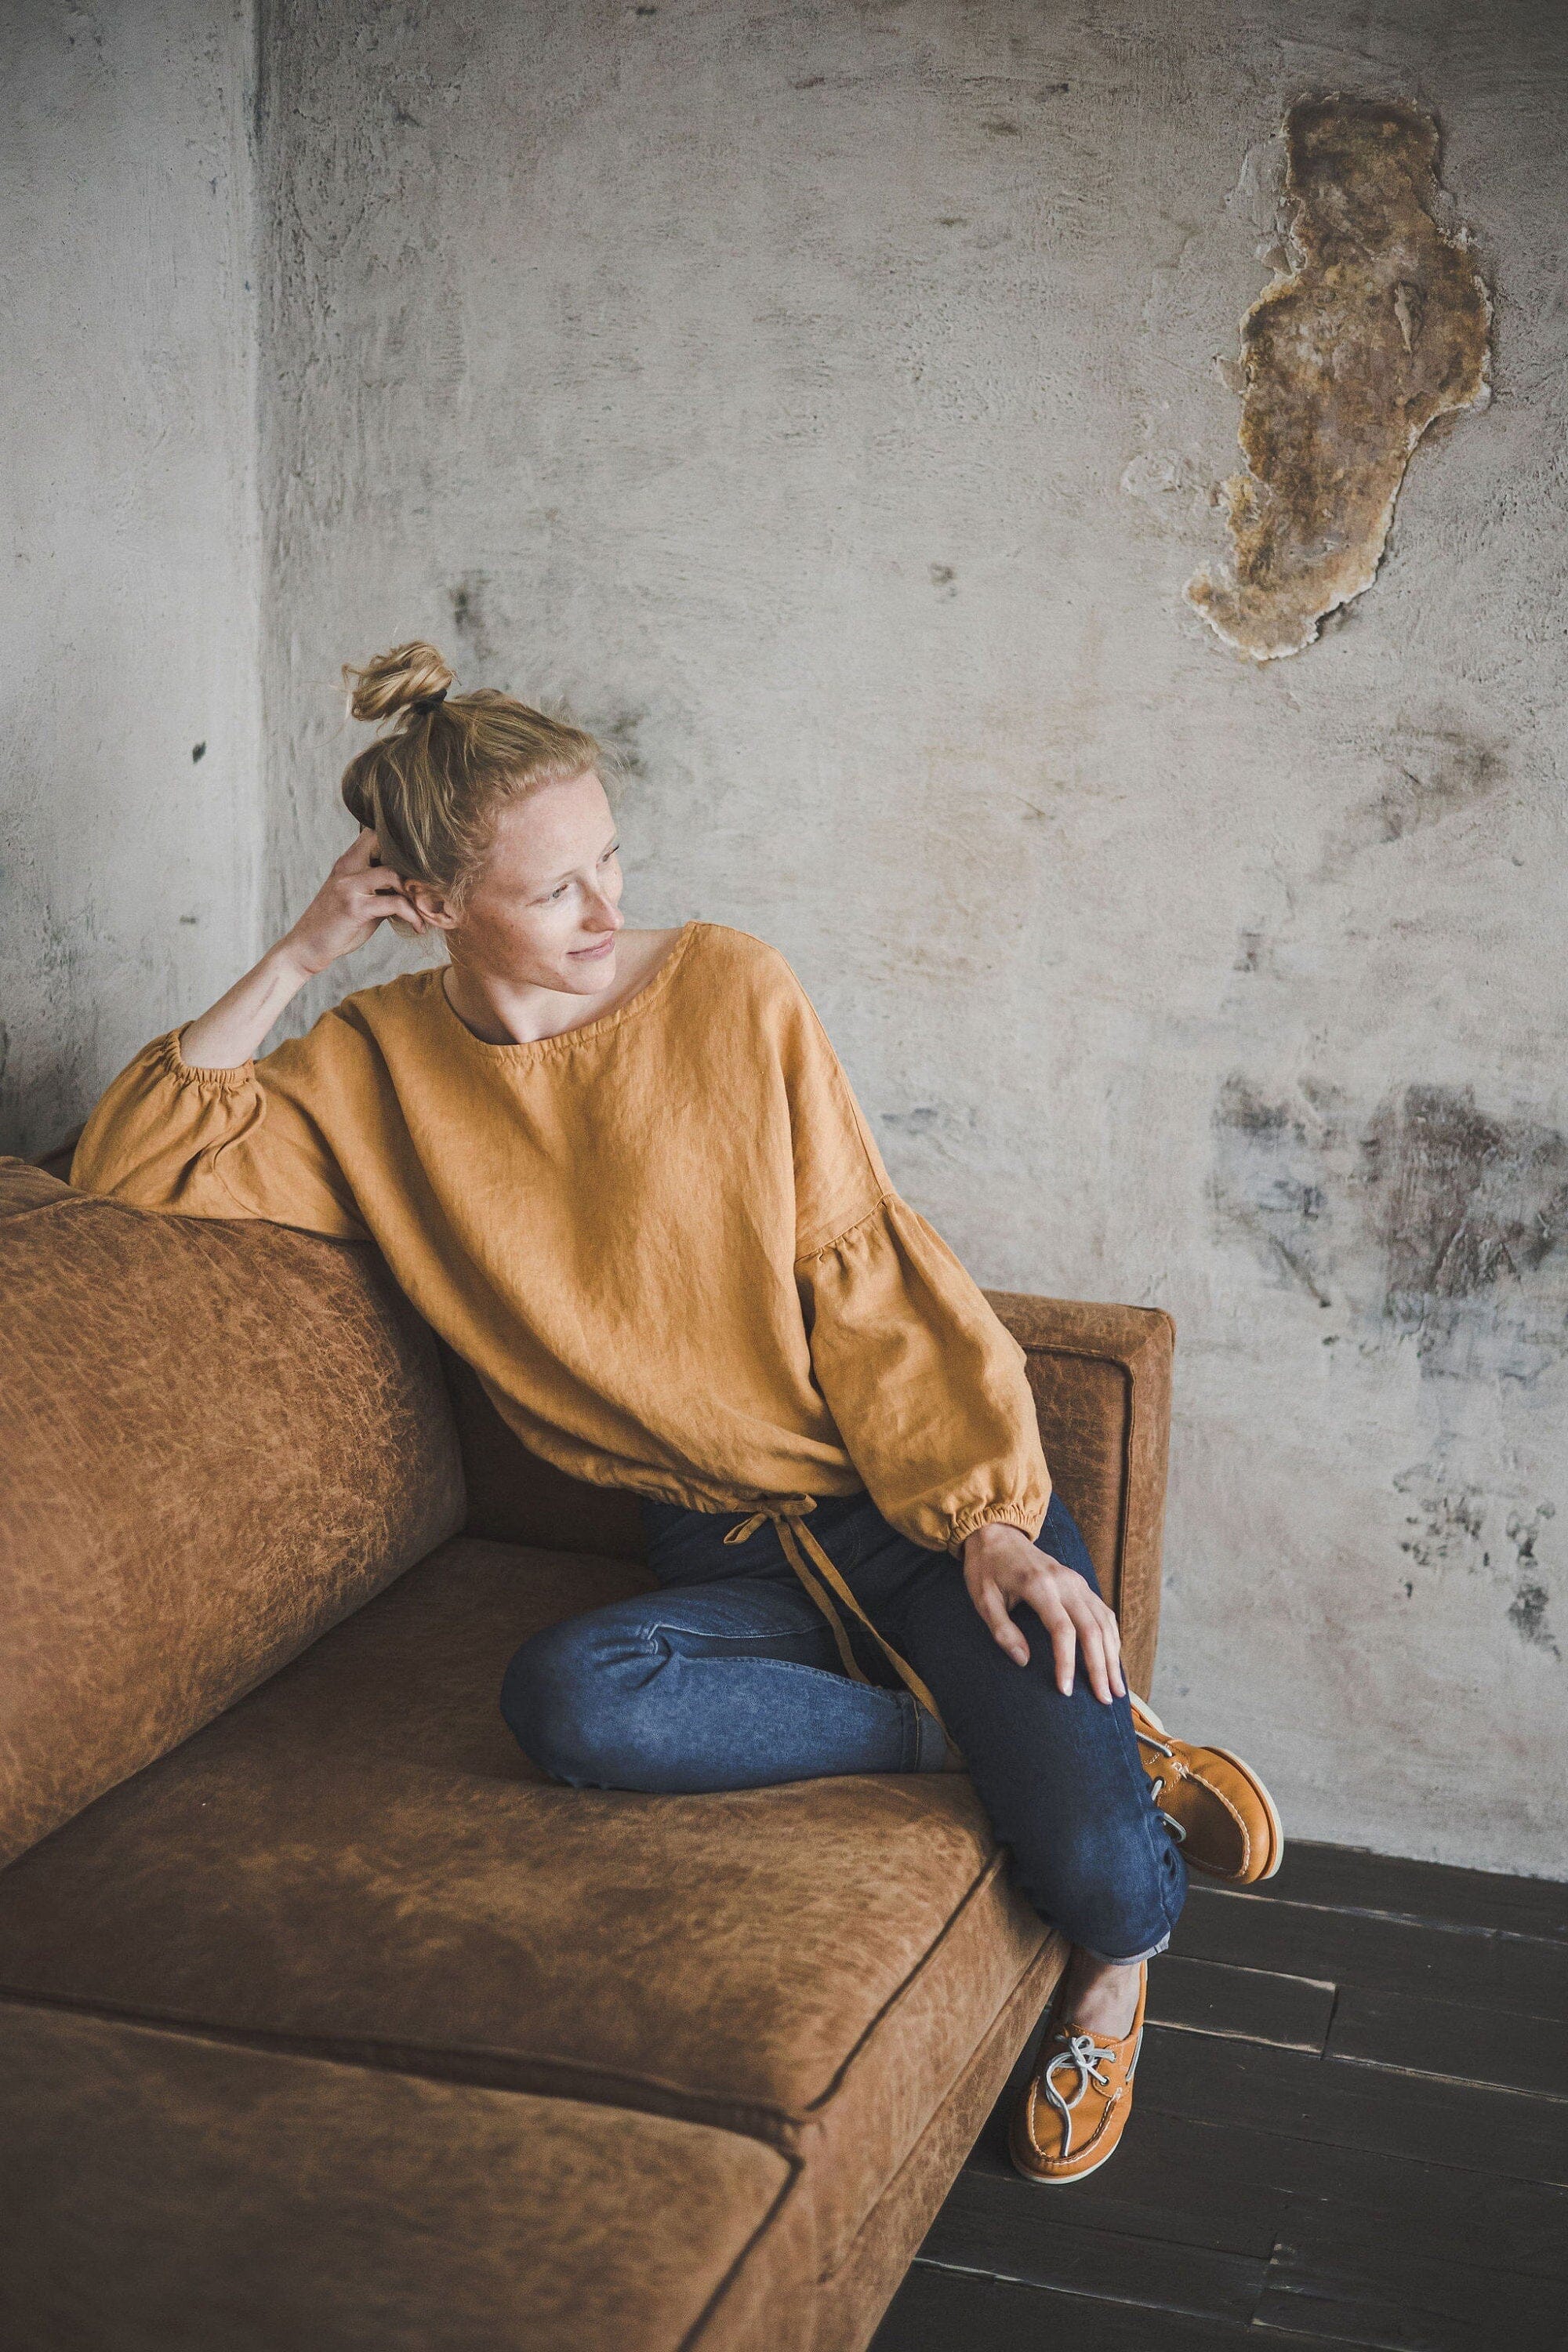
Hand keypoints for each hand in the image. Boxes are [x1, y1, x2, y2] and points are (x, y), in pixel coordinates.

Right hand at [279, 829, 429, 976]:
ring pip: (394, 874)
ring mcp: (350, 886)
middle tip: (431, 884)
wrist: (307, 946)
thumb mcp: (359, 900)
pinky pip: (394, 904)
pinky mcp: (355, 907)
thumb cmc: (336, 924)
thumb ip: (382, 889)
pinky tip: (419, 926)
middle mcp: (347, 868)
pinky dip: (413, 915)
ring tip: (427, 908)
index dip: (402, 843)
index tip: (423, 863)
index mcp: (348, 862)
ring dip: (416, 892)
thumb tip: (415, 889)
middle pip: (386, 845)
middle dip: (413, 863)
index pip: (376, 835)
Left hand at [961, 1522, 1125, 1702]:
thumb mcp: (983, 1599)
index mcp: (1039, 1585)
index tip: (1066, 1691)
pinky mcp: (1081, 1583)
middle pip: (1092, 1629)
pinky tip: (1113, 1660)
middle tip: (1105, 1700)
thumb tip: (1024, 1662)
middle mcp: (1065, 1582)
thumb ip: (1002, 1631)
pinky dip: (1112, 1638)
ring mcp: (1077, 1581)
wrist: (997, 1533)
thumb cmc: (986, 1569)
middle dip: (1100, 1667)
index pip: (1062, 1630)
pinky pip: (1104, 1613)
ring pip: (1104, 1622)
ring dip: (1112, 1657)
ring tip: (1116, 1689)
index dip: (1067, 1663)